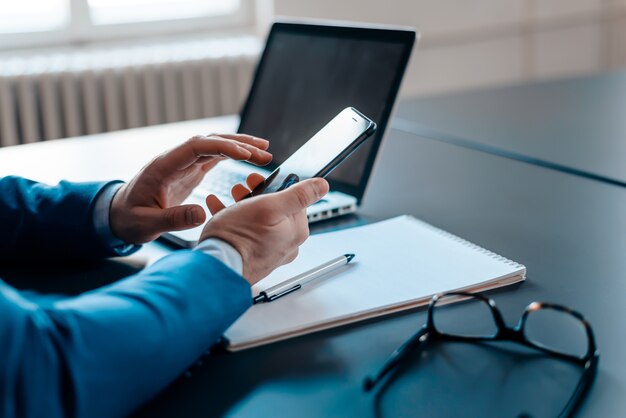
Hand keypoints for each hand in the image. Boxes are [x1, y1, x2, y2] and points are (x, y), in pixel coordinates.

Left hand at [110, 134, 271, 243]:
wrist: (117, 217)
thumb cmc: (128, 220)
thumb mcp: (146, 225)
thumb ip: (173, 219)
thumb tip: (202, 214)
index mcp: (163, 166)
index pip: (196, 147)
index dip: (222, 147)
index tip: (244, 154)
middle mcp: (175, 160)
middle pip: (210, 141)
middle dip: (239, 143)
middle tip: (265, 152)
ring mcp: (182, 164)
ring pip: (214, 147)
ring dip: (239, 146)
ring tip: (264, 151)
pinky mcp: (189, 172)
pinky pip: (213, 157)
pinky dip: (232, 155)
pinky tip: (249, 157)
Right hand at [200, 174, 328, 283]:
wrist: (216, 267)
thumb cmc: (240, 237)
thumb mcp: (270, 206)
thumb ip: (299, 195)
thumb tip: (322, 185)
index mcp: (296, 231)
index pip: (295, 199)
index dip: (275, 186)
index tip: (259, 180)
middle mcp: (286, 243)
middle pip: (275, 209)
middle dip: (256, 194)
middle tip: (241, 188)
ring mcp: (268, 252)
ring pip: (258, 219)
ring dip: (241, 204)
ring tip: (229, 196)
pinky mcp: (252, 257)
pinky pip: (245, 233)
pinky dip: (232, 219)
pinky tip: (219, 209)